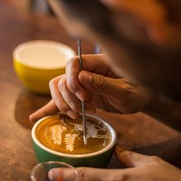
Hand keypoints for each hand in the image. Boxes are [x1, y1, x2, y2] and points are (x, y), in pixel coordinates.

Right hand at [29, 54, 151, 121]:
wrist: (144, 97)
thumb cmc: (140, 91)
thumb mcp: (126, 90)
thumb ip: (105, 84)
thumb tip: (83, 77)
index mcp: (98, 63)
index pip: (73, 63)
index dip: (73, 80)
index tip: (85, 96)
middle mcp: (87, 71)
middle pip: (62, 78)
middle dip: (68, 97)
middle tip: (83, 110)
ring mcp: (82, 84)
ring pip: (57, 88)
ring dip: (62, 104)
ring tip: (77, 115)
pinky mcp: (81, 96)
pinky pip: (61, 100)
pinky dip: (48, 109)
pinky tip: (36, 118)